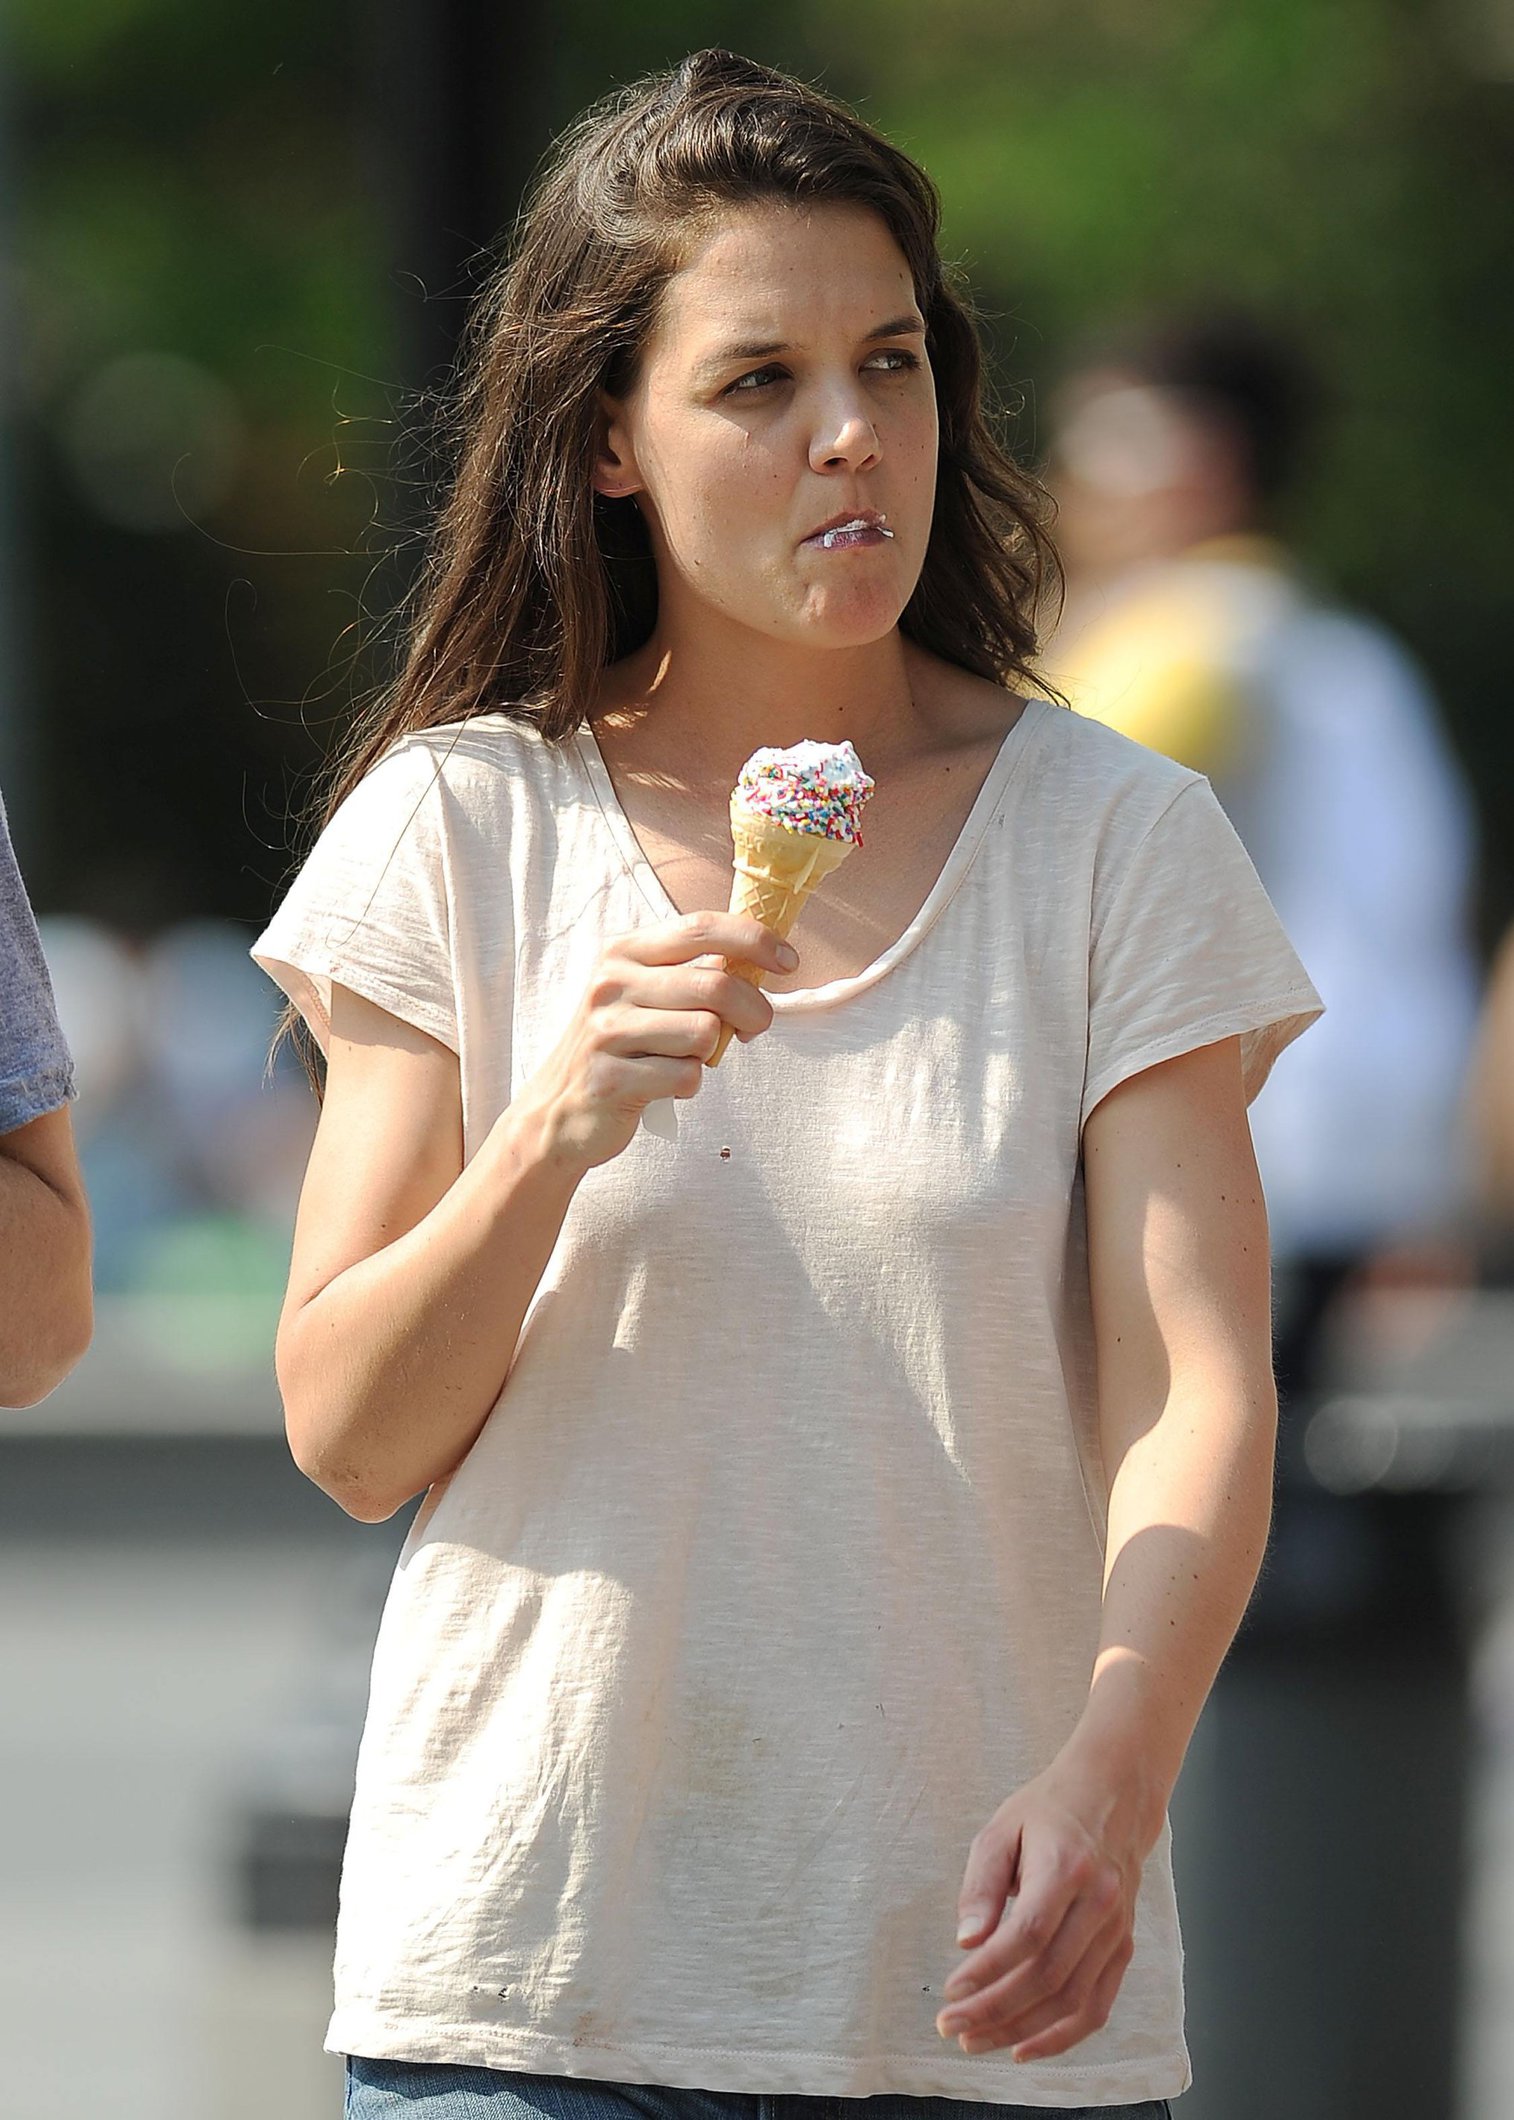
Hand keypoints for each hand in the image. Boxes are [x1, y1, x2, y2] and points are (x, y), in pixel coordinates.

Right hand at [522, 911, 795, 1168]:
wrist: (557, 1110)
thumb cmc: (617, 1047)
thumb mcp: (642, 995)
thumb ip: (690, 974)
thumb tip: (760, 960)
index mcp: (623, 952)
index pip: (700, 927)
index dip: (754, 938)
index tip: (788, 960)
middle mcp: (611, 983)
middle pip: (716, 983)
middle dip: (754, 1010)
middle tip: (755, 1028)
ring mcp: (607, 1031)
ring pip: (705, 1033)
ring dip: (710, 1053)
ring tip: (686, 1058)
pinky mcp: (611, 1078)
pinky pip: (685, 1076)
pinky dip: (688, 1085)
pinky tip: (664, 1085)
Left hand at [935, 1750, 1158, 2062]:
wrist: (1113, 1796)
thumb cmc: (1048, 1811)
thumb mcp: (1001, 1829)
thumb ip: (981, 1886)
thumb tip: (966, 1943)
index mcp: (1067, 1867)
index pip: (1029, 1934)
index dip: (988, 1970)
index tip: (952, 1992)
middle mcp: (1100, 1902)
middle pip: (1048, 1975)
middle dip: (994, 2010)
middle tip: (951, 2026)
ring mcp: (1117, 1929)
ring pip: (1071, 1999)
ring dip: (1021, 2030)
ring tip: (976, 2040)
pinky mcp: (1124, 1947)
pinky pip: (1097, 2005)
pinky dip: (1062, 2036)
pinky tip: (1024, 2048)